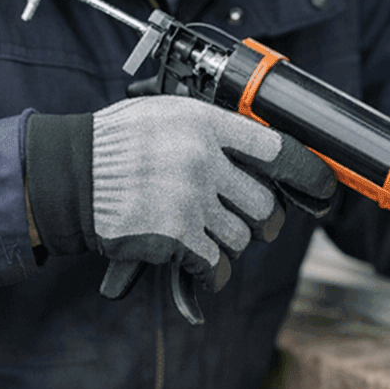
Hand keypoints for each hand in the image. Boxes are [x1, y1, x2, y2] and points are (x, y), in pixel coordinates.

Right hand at [25, 98, 336, 294]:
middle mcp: (203, 159)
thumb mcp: (164, 114)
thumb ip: (210, 130)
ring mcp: (191, 199)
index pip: (277, 149)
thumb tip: (258, 152)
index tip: (321, 186)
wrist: (68, 176)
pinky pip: (216, 265)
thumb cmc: (114, 144)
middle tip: (254, 224)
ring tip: (208, 238)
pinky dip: (214, 273)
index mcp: (205, 123)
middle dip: (262, 220)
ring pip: (242, 237)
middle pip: (264, 203)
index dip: (306, 172)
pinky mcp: (177, 237)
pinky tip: (203, 269)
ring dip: (231, 245)